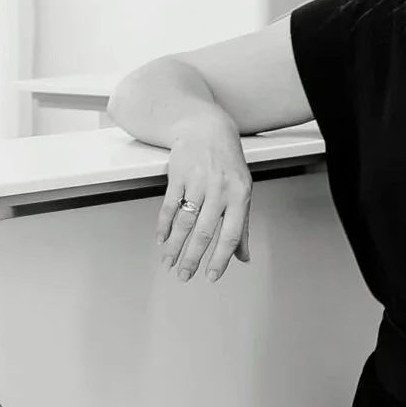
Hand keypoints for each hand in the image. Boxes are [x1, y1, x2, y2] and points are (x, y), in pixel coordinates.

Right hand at [157, 131, 252, 281]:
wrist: (207, 129)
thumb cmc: (227, 164)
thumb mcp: (242, 192)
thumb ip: (242, 226)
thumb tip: (244, 257)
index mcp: (240, 196)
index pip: (231, 234)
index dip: (220, 258)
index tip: (211, 276)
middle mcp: (219, 190)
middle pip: (203, 231)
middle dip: (192, 258)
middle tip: (184, 276)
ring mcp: (198, 182)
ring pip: (184, 221)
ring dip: (174, 246)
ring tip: (169, 262)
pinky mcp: (179, 175)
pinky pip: (169, 206)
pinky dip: (164, 225)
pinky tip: (161, 239)